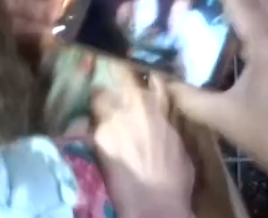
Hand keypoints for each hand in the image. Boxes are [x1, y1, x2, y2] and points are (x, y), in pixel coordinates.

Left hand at [92, 63, 194, 217]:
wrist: (154, 202)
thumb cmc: (175, 178)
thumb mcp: (178, 145)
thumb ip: (166, 124)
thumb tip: (161, 121)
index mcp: (159, 107)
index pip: (149, 75)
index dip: (140, 70)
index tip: (136, 66)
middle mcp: (134, 106)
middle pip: (117, 80)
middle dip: (115, 87)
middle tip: (112, 97)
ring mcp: (113, 119)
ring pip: (98, 100)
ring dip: (100, 106)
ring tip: (100, 118)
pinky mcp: (97, 136)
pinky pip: (89, 125)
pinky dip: (90, 130)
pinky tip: (92, 139)